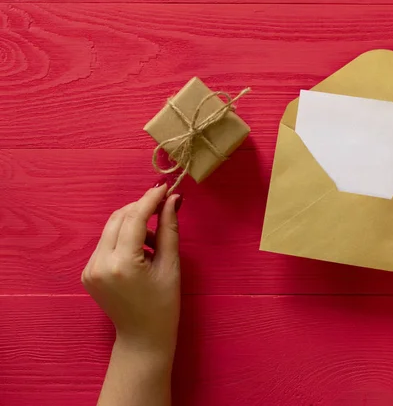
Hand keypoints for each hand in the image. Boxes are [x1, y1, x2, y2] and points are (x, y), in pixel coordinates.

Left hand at [82, 183, 181, 357]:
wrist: (142, 337)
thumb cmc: (164, 304)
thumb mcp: (171, 265)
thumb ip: (169, 229)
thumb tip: (173, 199)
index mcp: (122, 263)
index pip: (134, 218)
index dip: (150, 199)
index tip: (166, 187)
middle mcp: (99, 263)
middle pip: (118, 218)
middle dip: (141, 208)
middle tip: (164, 206)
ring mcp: (89, 268)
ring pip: (111, 228)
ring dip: (134, 223)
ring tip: (156, 238)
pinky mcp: (87, 271)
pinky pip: (106, 242)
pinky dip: (124, 237)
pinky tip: (142, 249)